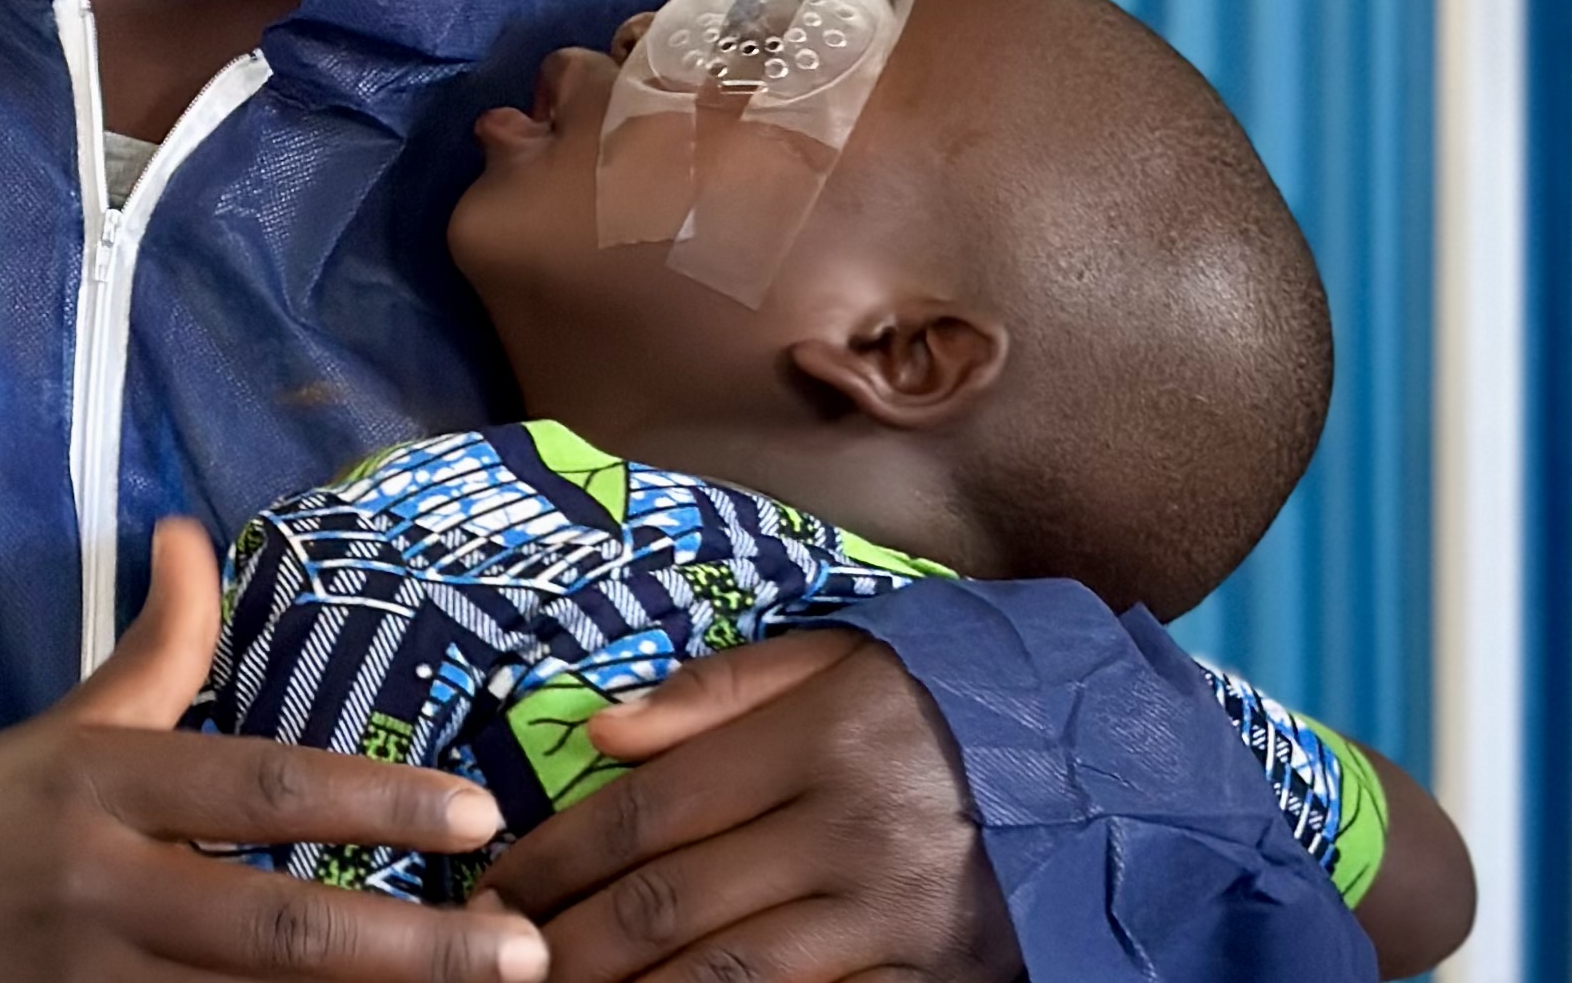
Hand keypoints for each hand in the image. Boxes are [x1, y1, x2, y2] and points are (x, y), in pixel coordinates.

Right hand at [0, 519, 550, 981]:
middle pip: (275, 930)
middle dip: (411, 950)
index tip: (479, 814)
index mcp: (106, 784)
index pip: (263, 791)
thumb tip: (190, 533)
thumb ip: (153, 644)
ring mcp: (87, 982)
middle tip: (526, 952)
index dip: (376, 802)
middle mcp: (103, 886)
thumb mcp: (70, 722)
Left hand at [475, 629, 1021, 982]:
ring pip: (725, 981)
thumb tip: (600, 732)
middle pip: (670, 905)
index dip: (556, 857)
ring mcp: (895, 919)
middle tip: (498, 959)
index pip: (648, 811)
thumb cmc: (953, 702)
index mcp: (817, 740)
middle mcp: (850, 832)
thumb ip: (720, 690)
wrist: (1113, 772)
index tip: (494, 887)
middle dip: (566, 944)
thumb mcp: (845, 656)